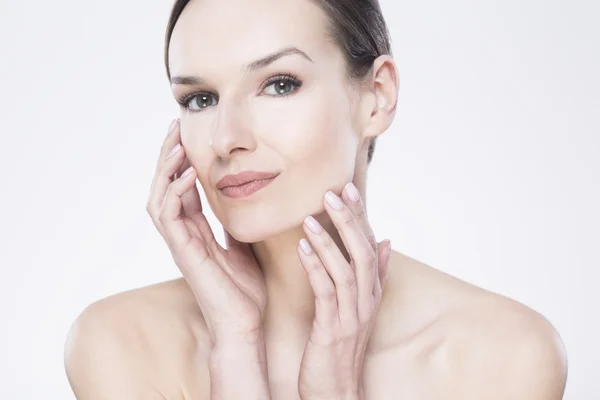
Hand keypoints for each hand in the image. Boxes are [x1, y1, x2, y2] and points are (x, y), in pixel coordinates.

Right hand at [146, 119, 267, 344]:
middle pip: (163, 187)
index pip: (180, 188)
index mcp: (196, 230)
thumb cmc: (244, 290)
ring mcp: (180, 244)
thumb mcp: (243, 246)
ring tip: (176, 144)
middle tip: (174, 127)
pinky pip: (169, 218)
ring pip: (158, 198)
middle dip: (167, 156)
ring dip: (164, 170)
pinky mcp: (183, 253)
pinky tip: (188, 175)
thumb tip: (241, 200)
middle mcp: (183, 234)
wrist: (244, 323)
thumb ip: (234, 224)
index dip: (180, 161)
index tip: (187, 133)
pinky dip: (175, 194)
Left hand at [296, 183, 391, 399]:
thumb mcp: (359, 308)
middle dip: (348, 221)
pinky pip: (326, 293)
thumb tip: (387, 241)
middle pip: (362, 252)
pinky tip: (302, 249)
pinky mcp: (332, 329)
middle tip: (333, 192)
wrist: (336, 391)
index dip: (360, 217)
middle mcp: (366, 301)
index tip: (348, 189)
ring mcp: (351, 315)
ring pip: (346, 270)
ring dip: (329, 241)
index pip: (369, 246)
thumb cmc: (341, 346)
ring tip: (311, 217)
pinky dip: (315, 268)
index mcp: (371, 293)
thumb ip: (374, 274)